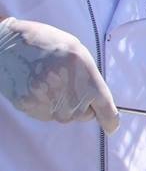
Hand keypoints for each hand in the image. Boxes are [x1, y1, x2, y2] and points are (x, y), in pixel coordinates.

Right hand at [0, 17, 118, 132]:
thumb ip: (92, 80)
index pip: (106, 111)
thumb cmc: (48, 43)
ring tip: (49, 78)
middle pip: (84, 115)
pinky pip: (46, 113)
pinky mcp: (31, 108)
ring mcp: (49, 106)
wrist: (9, 43)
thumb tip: (98, 101)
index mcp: (88, 82)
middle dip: (82, 103)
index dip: (111, 122)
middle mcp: (71, 99)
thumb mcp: (80, 54)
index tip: (111, 127)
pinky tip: (37, 84)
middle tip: (68, 80)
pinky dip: (45, 103)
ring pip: (64, 115)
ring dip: (62, 103)